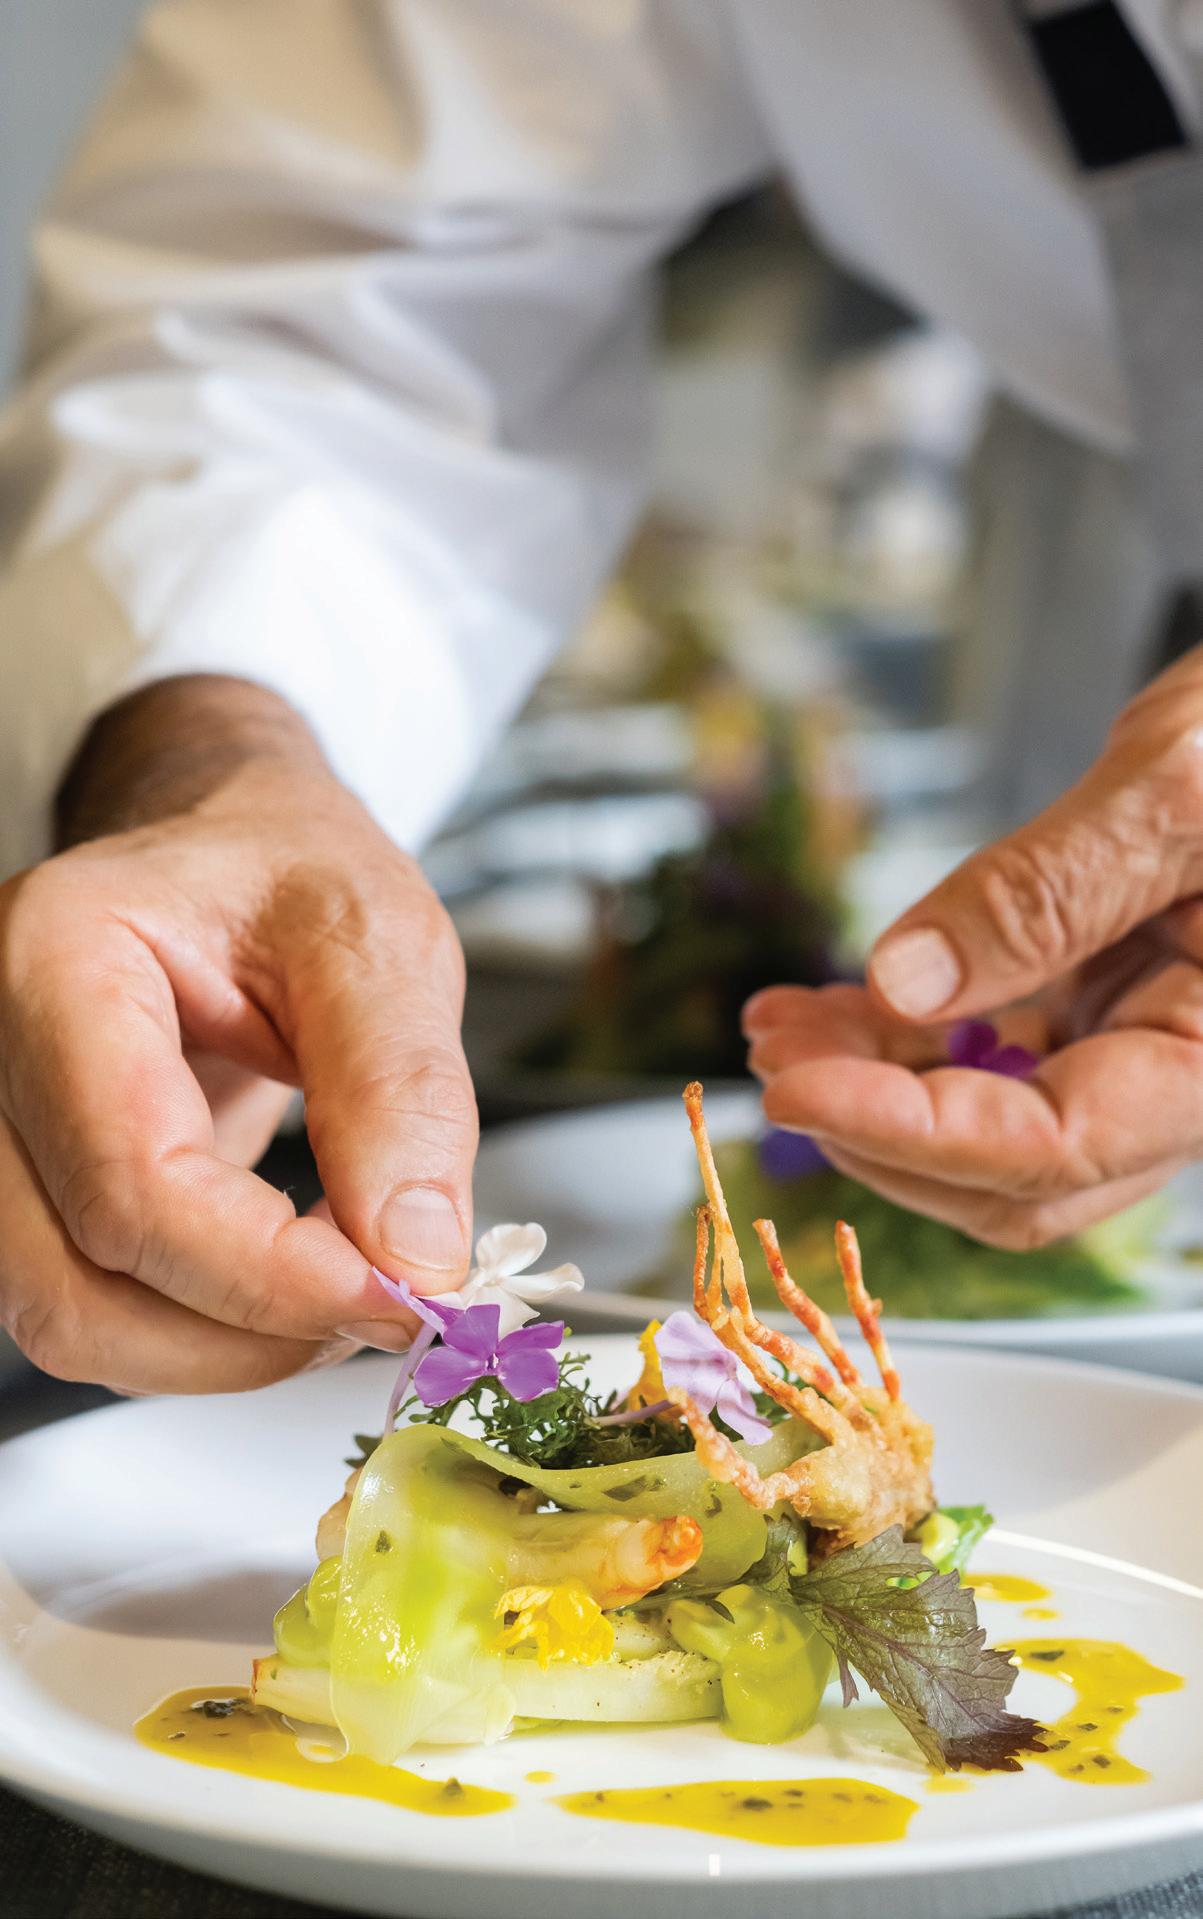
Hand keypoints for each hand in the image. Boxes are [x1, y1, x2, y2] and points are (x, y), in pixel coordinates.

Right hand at [0, 676, 475, 1390]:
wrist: (230, 851)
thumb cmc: (285, 868)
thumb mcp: (377, 937)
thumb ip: (400, 1089)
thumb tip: (413, 1252)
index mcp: (58, 958)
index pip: (134, 1178)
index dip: (268, 1272)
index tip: (397, 1293)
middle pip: (78, 1281)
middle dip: (250, 1332)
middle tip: (392, 1299)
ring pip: (72, 1320)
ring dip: (228, 1348)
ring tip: (352, 1285)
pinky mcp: (35, 1188)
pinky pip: (96, 1307)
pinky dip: (206, 1327)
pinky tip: (298, 1277)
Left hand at [746, 646, 1202, 1248]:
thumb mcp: (1174, 788)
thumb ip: (1048, 892)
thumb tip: (907, 980)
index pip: (1053, 1147)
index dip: (909, 1133)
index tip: (793, 1090)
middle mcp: (1185, 1077)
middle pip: (1013, 1171)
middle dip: (876, 1127)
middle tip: (772, 1059)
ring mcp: (1144, 1046)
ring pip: (993, 1122)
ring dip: (876, 1086)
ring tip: (779, 1026)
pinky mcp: (1111, 1006)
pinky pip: (1001, 1058)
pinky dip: (911, 1041)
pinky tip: (835, 1005)